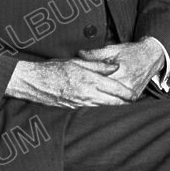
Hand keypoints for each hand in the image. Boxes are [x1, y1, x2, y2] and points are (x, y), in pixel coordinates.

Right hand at [5, 58, 134, 106]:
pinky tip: (105, 105)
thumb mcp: (78, 61)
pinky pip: (92, 108)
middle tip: (133, 101)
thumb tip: (115, 67)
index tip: (135, 95)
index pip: (114, 89)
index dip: (127, 93)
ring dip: (114, 106)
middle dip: (124, 103)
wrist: (33, 82)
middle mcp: (86, 94)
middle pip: (112, 102)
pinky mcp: (74, 108)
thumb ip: (98, 65)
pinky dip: (101, 107)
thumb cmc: (54, 68)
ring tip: (123, 104)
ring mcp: (80, 103)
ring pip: (103, 107)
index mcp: (89, 80)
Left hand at [77, 38, 165, 100]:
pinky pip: (121, 103)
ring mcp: (132, 91)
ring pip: (113, 101)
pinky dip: (112, 103)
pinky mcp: (135, 95)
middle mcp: (126, 83)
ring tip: (89, 102)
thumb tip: (79, 54)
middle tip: (80, 96)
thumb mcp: (112, 49)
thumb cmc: (132, 52)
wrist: (152, 56)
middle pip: (105, 95)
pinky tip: (103, 103)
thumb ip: (95, 53)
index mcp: (119, 71)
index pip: (100, 82)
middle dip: (93, 96)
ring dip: (101, 102)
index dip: (88, 84)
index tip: (77, 86)